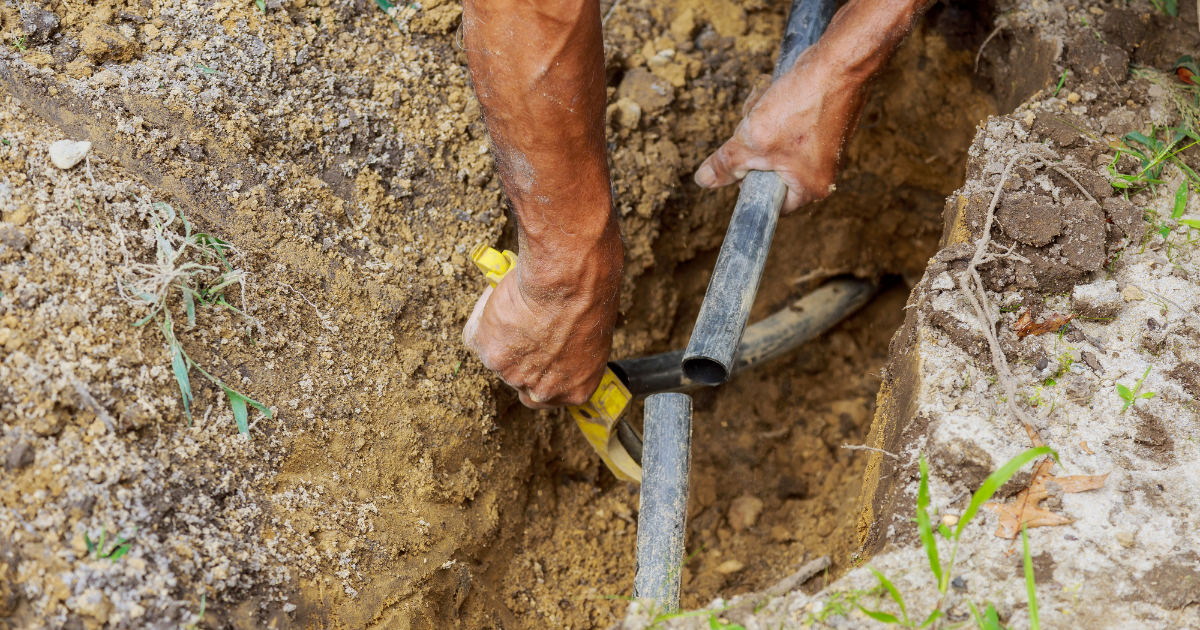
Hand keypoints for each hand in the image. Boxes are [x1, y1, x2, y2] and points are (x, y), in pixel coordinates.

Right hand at [462, 226, 622, 407]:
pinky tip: (504, 301)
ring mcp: (513, 375)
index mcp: (576, 390)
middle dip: (518, 355)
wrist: (569, 282)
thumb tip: (558, 342)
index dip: (540, 372)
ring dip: (501, 334)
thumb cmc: (590, 297)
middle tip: (523, 323)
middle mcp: (544, 392)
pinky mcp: (489, 354)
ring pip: (497, 355)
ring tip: (519, 305)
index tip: (537, 352)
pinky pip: (477, 336)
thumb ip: (571, 351)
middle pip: (520, 379)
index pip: (549, 395)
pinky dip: (484, 317)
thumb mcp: (593, 334)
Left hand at [693, 0, 928, 212]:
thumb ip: (726, 164)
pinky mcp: (818, 124)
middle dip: (752, 144)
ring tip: (768, 104)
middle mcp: (820, 172)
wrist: (839, 63)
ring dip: (759, 122)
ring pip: (770, 142)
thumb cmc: (804, 105)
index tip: (738, 165)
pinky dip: (773, 108)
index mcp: (809, 187)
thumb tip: (705, 180)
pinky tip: (775, 92)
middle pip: (766, 169)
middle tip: (756, 127)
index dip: (747, 184)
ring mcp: (821, 147)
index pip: (769, 203)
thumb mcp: (753, 140)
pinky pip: (782, 124)